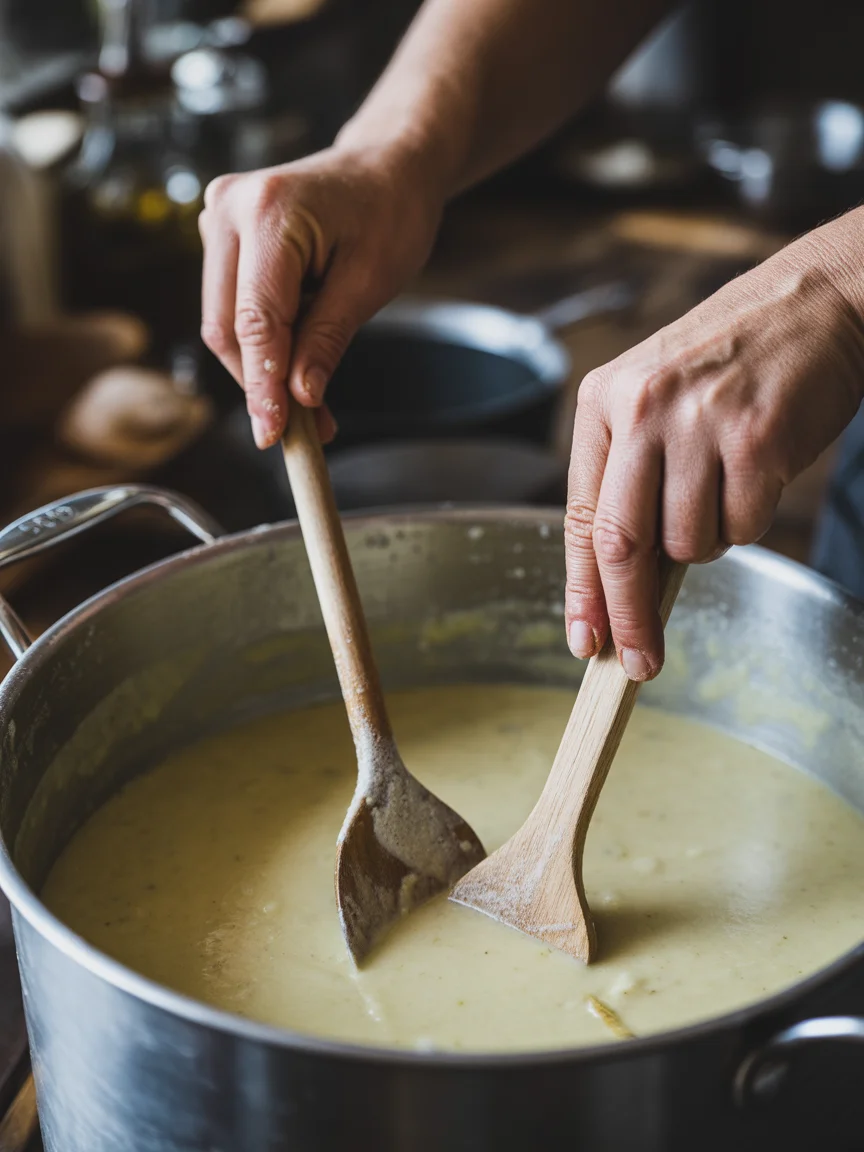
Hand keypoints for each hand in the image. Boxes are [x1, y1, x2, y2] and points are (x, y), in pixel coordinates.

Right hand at [198, 144, 443, 447]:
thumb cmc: (390, 210)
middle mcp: (228, 209)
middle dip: (262, 385)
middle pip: (226, 327)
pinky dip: (263, 345)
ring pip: (224, 324)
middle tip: (305, 432)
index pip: (255, 320)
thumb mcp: (371, 281)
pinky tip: (297, 365)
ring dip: (262, 370)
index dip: (263, 385)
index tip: (273, 434)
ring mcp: (217, 220)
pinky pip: (233, 307)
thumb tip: (299, 396)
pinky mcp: (222, 237)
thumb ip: (328, 339)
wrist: (386, 165)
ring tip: (311, 405)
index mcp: (268, 212)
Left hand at [565, 213, 863, 679]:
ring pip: (689, 543)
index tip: (586, 641)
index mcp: (603, 401)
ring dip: (707, 541)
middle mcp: (642, 408)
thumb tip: (616, 583)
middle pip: (621, 545)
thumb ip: (627, 478)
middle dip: (629, 616)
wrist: (816, 303)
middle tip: (639, 663)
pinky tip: (760, 469)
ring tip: (726, 485)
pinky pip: (743, 527)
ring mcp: (698, 423)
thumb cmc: (731, 363)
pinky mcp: (756, 439)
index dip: (582, 591)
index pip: (580, 518)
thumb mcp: (654, 401)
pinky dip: (749, 520)